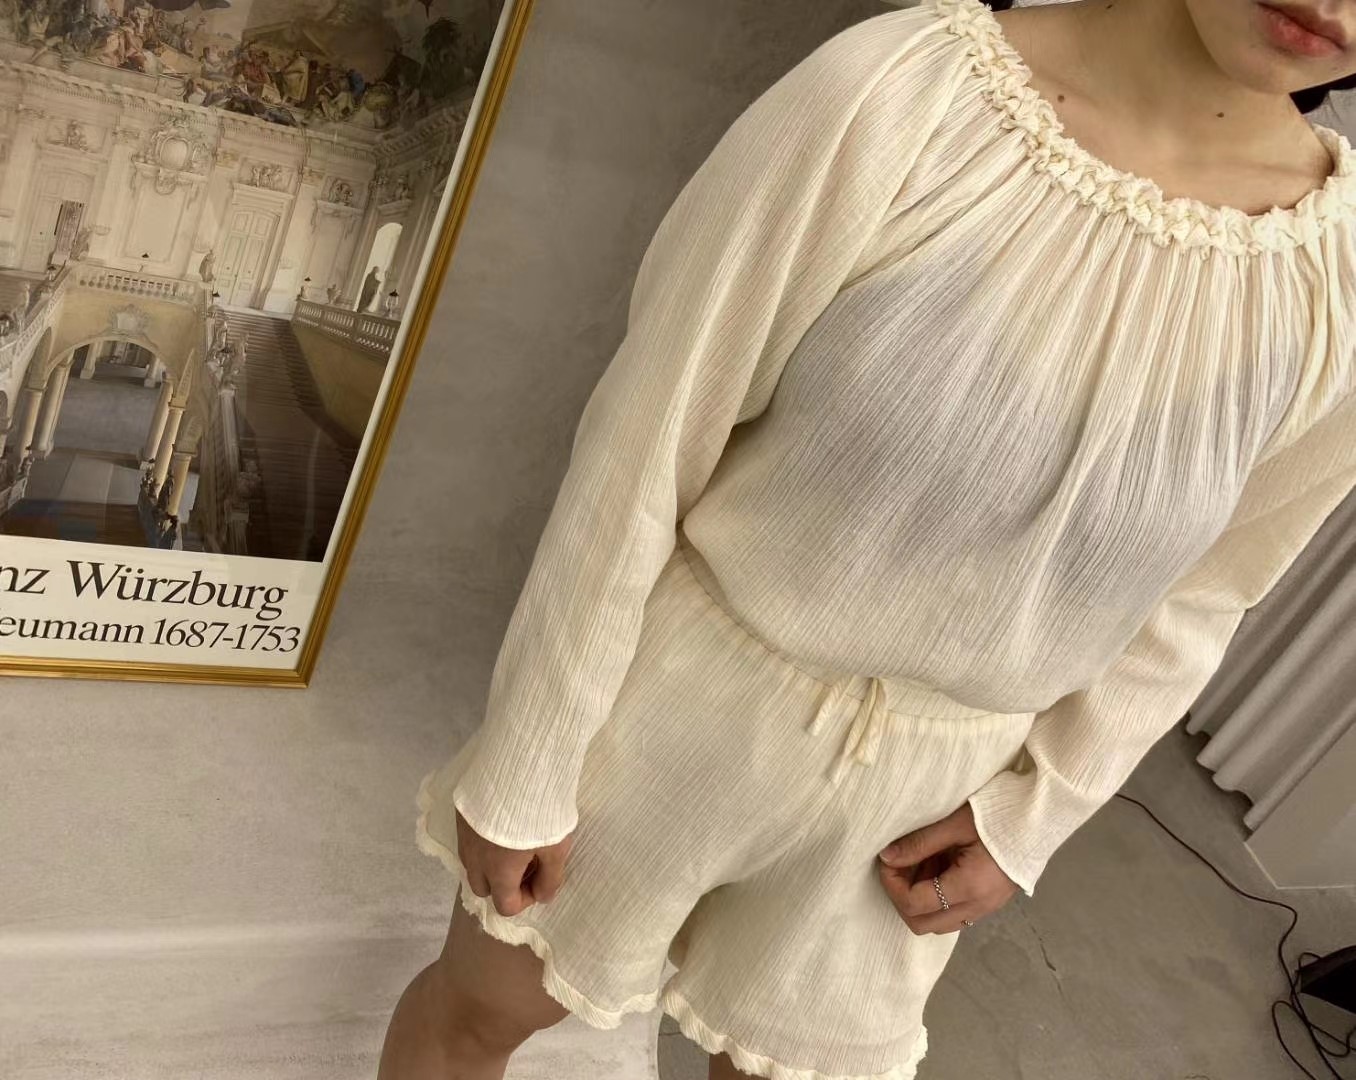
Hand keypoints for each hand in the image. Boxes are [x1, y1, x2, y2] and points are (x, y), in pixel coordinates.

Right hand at [456, 810, 575, 917]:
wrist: (516, 768)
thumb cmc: (540, 812)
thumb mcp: (556, 848)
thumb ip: (550, 878)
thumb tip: (542, 898)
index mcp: (498, 873)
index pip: (506, 906)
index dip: (527, 899)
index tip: (542, 877)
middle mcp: (474, 859)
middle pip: (484, 888)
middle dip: (505, 882)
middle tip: (527, 859)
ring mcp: (463, 835)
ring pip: (473, 863)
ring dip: (492, 861)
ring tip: (515, 839)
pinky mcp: (460, 813)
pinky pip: (469, 839)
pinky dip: (484, 840)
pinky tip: (502, 821)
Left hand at [876, 800, 1017, 933]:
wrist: (1040, 818)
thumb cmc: (999, 815)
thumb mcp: (954, 824)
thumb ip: (918, 843)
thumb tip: (887, 857)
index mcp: (969, 887)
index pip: (914, 904)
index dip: (891, 884)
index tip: (887, 859)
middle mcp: (978, 906)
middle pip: (922, 924)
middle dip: (901, 897)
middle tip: (898, 865)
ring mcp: (986, 908)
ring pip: (937, 922)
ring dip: (919, 899)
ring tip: (919, 863)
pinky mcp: (990, 902)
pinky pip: (954, 913)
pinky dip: (937, 897)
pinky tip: (937, 866)